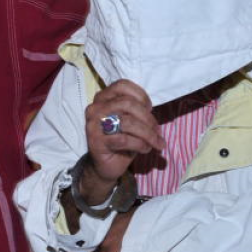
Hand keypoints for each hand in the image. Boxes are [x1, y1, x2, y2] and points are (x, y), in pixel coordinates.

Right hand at [83, 80, 164, 205]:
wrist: (107, 165)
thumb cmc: (121, 140)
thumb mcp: (131, 121)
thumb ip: (138, 111)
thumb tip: (153, 112)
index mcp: (103, 98)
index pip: (123, 86)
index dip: (141, 96)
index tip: (150, 109)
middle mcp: (95, 108)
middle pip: (128, 104)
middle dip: (148, 119)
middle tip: (157, 131)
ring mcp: (94, 125)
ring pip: (127, 122)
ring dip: (148, 134)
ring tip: (155, 142)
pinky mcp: (96, 142)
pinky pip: (124, 140)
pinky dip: (140, 145)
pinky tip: (145, 149)